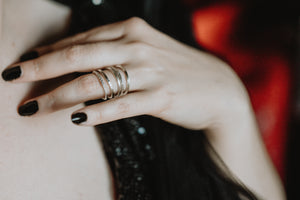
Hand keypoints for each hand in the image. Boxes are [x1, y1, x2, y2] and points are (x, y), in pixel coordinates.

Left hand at [2, 17, 249, 130]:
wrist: (218, 89)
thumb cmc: (177, 69)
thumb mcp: (146, 51)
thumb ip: (115, 51)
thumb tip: (78, 62)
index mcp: (132, 30)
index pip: (81, 39)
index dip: (50, 51)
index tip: (27, 62)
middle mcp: (138, 46)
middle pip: (79, 55)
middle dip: (41, 68)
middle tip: (12, 77)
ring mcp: (149, 72)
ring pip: (94, 83)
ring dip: (58, 95)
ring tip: (34, 107)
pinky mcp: (160, 96)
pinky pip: (120, 105)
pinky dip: (96, 113)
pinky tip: (76, 119)